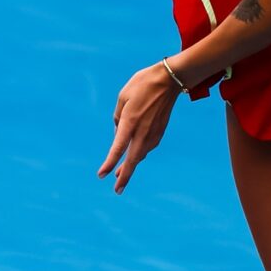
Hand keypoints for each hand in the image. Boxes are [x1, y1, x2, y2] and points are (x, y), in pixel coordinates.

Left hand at [98, 61, 182, 193]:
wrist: (168, 80)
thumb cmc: (142, 85)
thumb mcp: (122, 97)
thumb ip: (118, 118)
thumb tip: (119, 133)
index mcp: (130, 122)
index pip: (118, 148)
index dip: (110, 163)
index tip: (102, 175)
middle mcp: (142, 132)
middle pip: (132, 160)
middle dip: (124, 176)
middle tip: (117, 190)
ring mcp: (153, 133)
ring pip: (140, 155)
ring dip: (130, 166)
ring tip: (121, 175)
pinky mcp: (159, 131)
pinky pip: (147, 147)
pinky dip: (139, 154)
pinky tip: (134, 156)